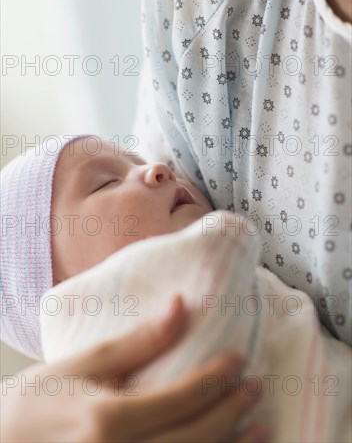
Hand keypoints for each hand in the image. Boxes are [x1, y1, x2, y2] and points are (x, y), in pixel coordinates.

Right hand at [1, 295, 268, 441]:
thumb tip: (180, 307)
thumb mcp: (79, 366)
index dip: (217, 379)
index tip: (238, 360)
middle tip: (256, 387)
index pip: (182, 399)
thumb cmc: (32, 406)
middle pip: (196, 439)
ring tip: (261, 428)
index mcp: (106, 421)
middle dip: (232, 412)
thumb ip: (135, 343)